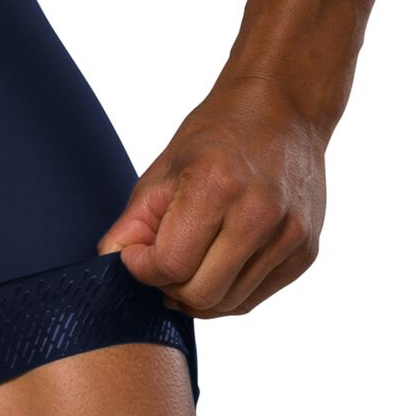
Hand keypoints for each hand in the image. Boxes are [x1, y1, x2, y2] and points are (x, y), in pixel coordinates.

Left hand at [97, 79, 326, 317]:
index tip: (139, 254)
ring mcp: (290, 236)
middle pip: (199, 295)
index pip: (170, 266)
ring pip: (226, 305)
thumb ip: (131, 225)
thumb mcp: (162, 171)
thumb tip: (109, 267)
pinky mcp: (305, 253)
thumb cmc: (216, 138)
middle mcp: (261, 214)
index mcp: (218, 187)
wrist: (283, 109)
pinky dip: (227, 292)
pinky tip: (218, 265)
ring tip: (191, 262)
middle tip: (163, 264)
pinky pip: (252, 300)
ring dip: (198, 294)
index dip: (143, 269)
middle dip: (169, 287)